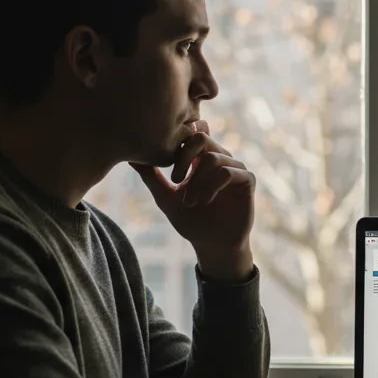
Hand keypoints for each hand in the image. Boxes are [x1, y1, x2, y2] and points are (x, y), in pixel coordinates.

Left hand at [132, 121, 255, 281]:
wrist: (212, 245)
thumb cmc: (190, 221)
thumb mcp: (165, 197)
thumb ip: (151, 176)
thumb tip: (130, 157)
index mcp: (201, 157)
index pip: (194, 132)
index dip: (180, 142)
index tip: (169, 168)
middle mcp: (220, 158)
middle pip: (202, 137)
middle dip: (184, 157)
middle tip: (174, 179)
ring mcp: (235, 167)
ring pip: (213, 157)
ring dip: (197, 180)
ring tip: (189, 201)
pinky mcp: (247, 180)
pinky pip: (228, 172)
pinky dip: (211, 186)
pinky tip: (204, 201)